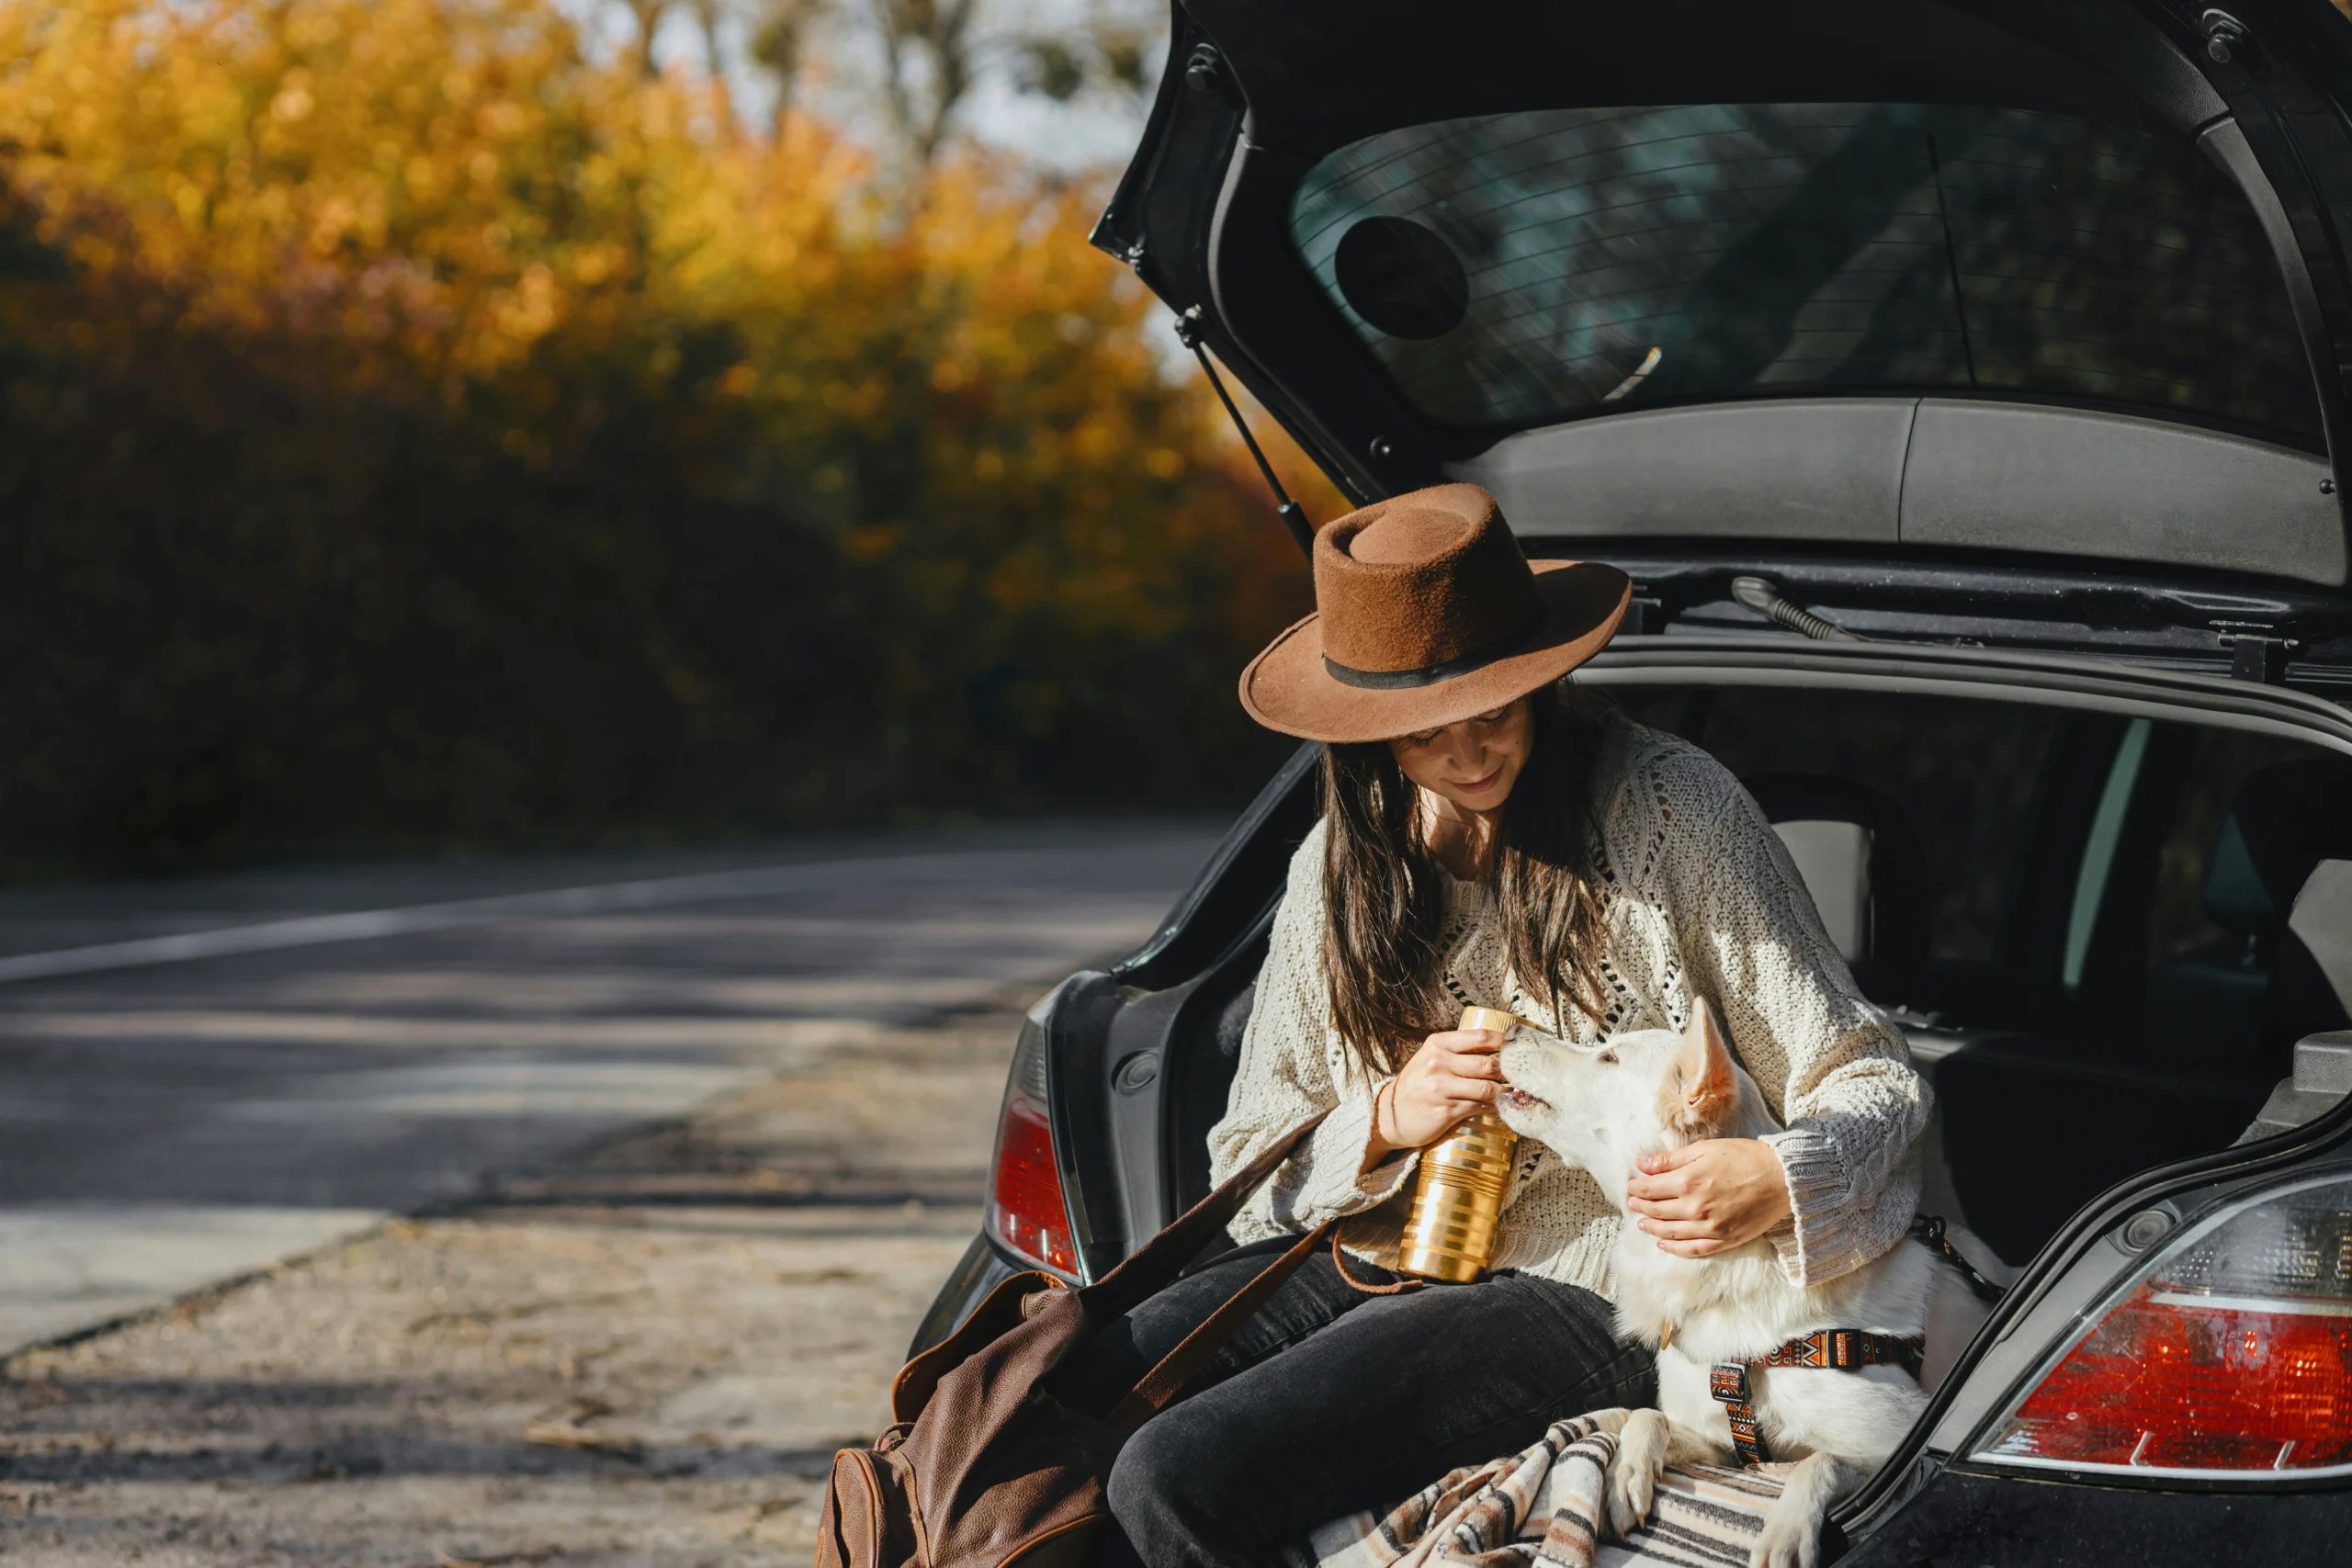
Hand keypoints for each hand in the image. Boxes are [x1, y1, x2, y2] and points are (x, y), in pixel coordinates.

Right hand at [1365, 1027, 1505, 1162]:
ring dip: (1503, 1092)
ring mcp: (1440, 1088)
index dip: (1503, 1042)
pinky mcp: (1445, 1111)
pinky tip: (1496, 1106)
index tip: (1517, 1047)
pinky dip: (1492, 1107)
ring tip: (1510, 1093)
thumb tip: (1498, 1051)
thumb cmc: (1417, 1085)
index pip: (1479, 1037)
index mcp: (1437, 1044)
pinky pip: (1479, 1107)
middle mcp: (1437, 1063)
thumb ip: (1458, 1052)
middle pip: (1487, 1064)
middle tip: (1518, 1076)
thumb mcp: (1431, 1059)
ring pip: (1487, 1088)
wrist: (1390, 1115)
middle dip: (1507, 1072)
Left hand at [1625, 1138, 1791, 1256]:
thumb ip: (1671, 1160)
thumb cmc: (1744, 1157)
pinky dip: (1674, 1249)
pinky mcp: (1724, 1239)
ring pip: (1670, 1232)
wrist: (1782, 1178)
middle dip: (1640, 1206)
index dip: (1636, 1188)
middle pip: (1656, 1210)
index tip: (1631, 1186)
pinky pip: (1693, 1250)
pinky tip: (1663, 1244)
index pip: (1650, 1189)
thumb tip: (1642, 1165)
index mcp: (1688, 1181)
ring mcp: (1710, 1227)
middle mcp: (1695, 1207)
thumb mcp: (1705, 1148)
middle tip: (1632, 1203)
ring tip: (1642, 1223)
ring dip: (1652, 1227)